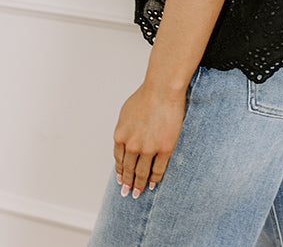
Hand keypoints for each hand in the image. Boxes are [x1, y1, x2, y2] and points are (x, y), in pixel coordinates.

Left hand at [113, 82, 186, 197]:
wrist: (163, 89)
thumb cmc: (146, 96)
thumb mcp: (126, 113)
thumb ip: (124, 130)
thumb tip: (125, 141)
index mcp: (120, 136)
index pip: (118, 160)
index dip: (120, 171)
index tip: (121, 179)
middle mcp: (132, 145)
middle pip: (129, 170)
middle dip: (127, 183)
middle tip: (127, 192)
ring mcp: (148, 149)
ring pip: (142, 173)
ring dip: (140, 185)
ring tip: (139, 192)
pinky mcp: (164, 149)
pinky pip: (158, 170)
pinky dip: (155, 179)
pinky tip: (153, 184)